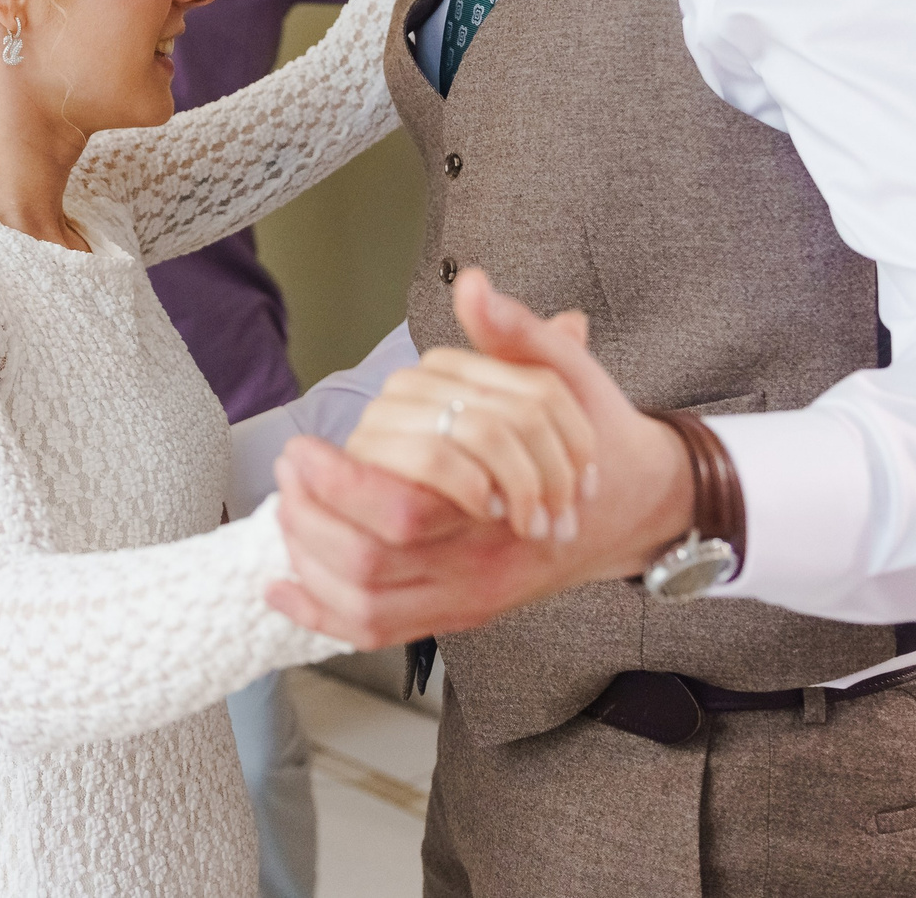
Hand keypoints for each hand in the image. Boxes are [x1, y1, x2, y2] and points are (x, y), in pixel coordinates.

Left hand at [266, 268, 694, 647]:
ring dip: (310, 563)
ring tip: (283, 513)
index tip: (300, 447)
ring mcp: (464, 598)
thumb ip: (515, 334)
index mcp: (505, 511)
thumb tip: (474, 284)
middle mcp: (481, 567)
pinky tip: (281, 591)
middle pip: (370, 566)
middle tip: (284, 474)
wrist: (635, 508)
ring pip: (364, 606)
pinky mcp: (453, 615)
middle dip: (310, 523)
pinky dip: (322, 616)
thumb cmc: (597, 441)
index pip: (404, 512)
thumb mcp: (566, 378)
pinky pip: (375, 630)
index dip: (342, 484)